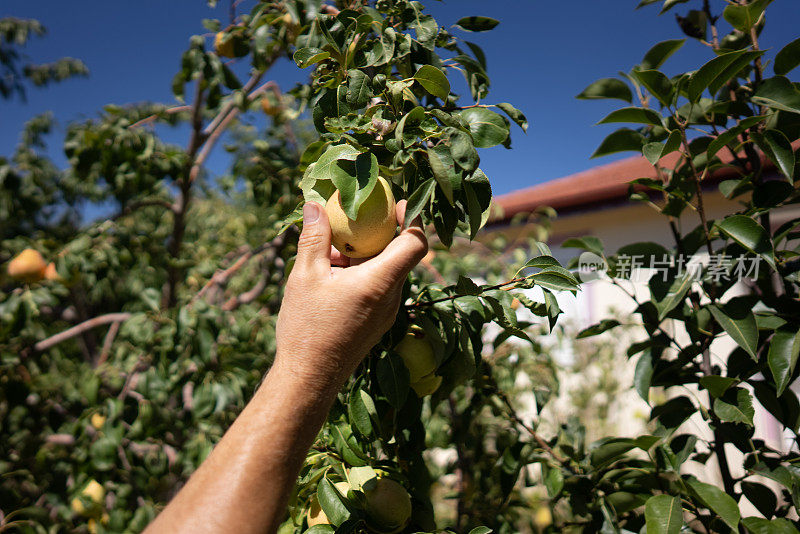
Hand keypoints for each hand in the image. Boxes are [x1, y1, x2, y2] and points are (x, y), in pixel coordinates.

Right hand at [274, 200, 427, 388]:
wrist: (309, 380)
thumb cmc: (307, 328)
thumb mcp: (305, 276)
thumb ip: (314, 238)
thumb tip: (315, 205)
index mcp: (380, 282)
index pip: (416, 243)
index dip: (413, 218)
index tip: (397, 203)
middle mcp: (391, 298)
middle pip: (399, 254)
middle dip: (379, 234)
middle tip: (352, 220)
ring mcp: (386, 313)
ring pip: (386, 272)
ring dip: (364, 256)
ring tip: (330, 253)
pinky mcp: (376, 323)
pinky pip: (378, 289)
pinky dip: (361, 275)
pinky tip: (330, 276)